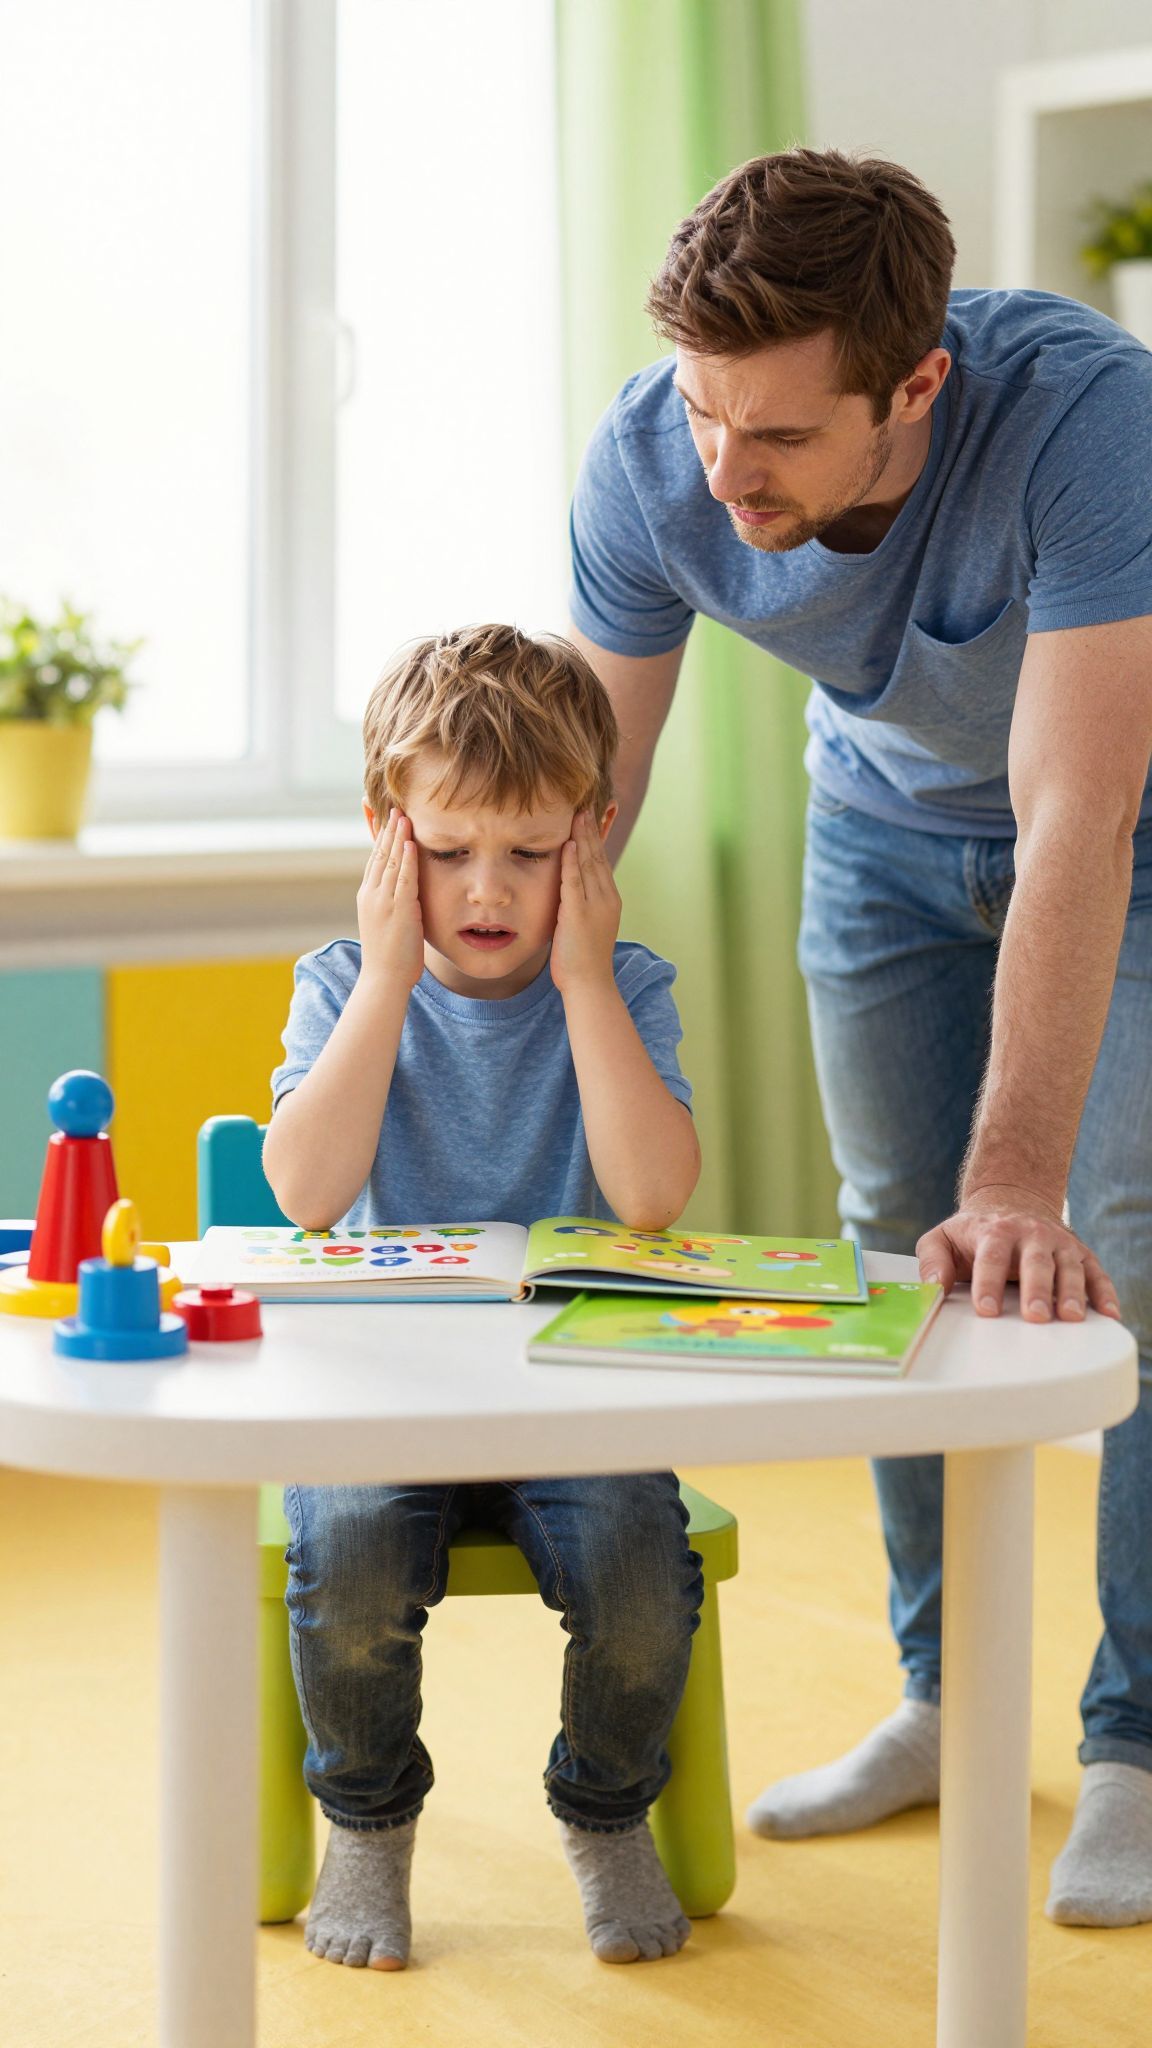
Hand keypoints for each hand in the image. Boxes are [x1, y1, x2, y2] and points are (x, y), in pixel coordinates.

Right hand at [356, 809, 424, 989]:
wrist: (383, 979)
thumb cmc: (389, 957)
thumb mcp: (386, 923)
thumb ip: (392, 904)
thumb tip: (403, 894)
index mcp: (368, 896)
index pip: (374, 859)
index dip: (380, 837)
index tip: (384, 817)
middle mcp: (371, 894)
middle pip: (379, 854)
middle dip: (386, 829)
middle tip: (393, 806)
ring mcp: (383, 901)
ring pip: (390, 862)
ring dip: (397, 837)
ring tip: (403, 814)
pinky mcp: (398, 910)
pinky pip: (403, 878)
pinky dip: (407, 859)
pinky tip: (410, 842)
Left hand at [550, 809, 621, 993]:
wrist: (590, 984)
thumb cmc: (582, 960)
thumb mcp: (585, 925)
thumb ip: (580, 904)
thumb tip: (570, 891)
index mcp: (609, 899)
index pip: (601, 861)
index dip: (595, 838)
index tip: (589, 816)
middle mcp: (606, 898)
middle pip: (598, 856)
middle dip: (591, 830)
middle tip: (584, 805)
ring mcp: (595, 906)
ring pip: (589, 864)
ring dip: (583, 837)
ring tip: (578, 814)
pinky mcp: (579, 915)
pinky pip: (575, 882)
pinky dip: (573, 861)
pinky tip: (570, 843)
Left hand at [916, 1182, 1121, 1322]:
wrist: (1011, 1202)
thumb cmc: (974, 1232)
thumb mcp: (942, 1238)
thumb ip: (931, 1261)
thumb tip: (932, 1288)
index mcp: (995, 1231)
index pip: (991, 1257)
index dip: (988, 1284)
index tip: (986, 1310)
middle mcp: (1031, 1234)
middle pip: (1035, 1263)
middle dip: (1036, 1290)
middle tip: (1035, 1317)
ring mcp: (1059, 1244)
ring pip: (1069, 1267)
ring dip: (1072, 1292)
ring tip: (1071, 1317)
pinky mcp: (1081, 1254)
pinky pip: (1097, 1273)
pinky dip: (1105, 1293)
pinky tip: (1109, 1314)